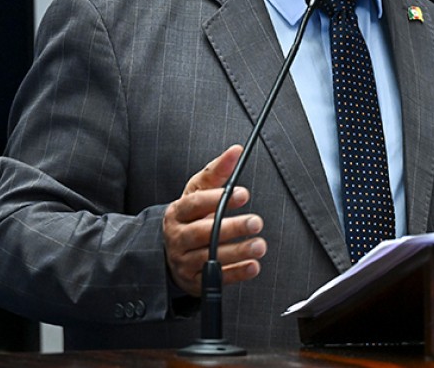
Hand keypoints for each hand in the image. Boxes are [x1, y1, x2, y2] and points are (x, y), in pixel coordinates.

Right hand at [162, 145, 265, 295]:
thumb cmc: (192, 215)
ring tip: (260, 245)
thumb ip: (217, 172)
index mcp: (176, 213)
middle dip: (231, 228)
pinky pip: (215, 279)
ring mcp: (183, 262)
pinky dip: (236, 274)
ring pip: (210, 258)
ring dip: (237, 252)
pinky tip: (254, 266)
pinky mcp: (194, 282)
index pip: (194, 204)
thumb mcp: (199, 191)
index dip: (217, 199)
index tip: (244, 194)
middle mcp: (176, 238)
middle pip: (202, 233)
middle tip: (256, 222)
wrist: (173, 250)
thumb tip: (236, 150)